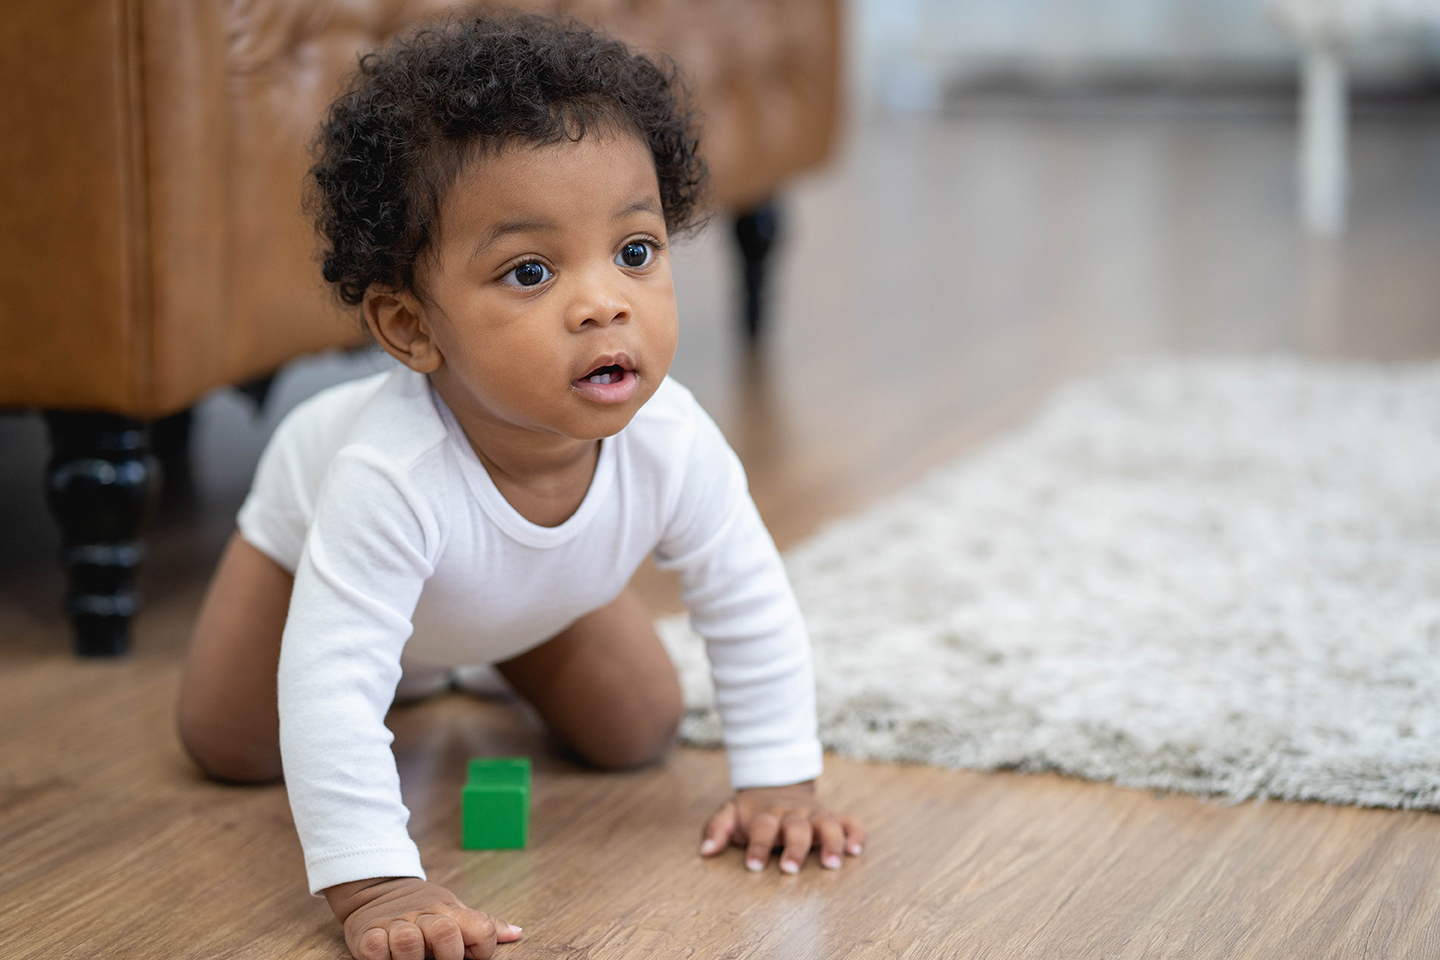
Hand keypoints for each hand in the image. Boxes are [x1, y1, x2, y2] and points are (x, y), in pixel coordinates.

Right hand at [323, 877, 521, 959]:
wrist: (377, 889)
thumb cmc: (422, 909)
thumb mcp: (453, 911)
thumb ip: (482, 925)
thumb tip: (517, 933)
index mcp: (449, 912)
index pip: (480, 927)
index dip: (483, 948)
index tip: (472, 956)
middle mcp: (424, 916)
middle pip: (445, 933)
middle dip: (447, 955)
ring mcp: (395, 924)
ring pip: (408, 943)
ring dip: (409, 957)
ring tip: (409, 959)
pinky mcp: (367, 934)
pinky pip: (375, 950)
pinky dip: (380, 957)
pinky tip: (385, 956)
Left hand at [700, 780, 865, 873]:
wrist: (777, 784)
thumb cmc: (752, 810)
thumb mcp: (730, 812)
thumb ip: (716, 828)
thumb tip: (705, 851)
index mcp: (767, 813)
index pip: (763, 827)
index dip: (758, 845)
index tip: (753, 866)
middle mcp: (794, 813)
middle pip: (797, 826)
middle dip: (795, 847)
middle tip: (789, 869)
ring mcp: (815, 814)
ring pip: (828, 823)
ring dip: (831, 842)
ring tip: (831, 864)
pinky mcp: (832, 817)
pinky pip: (850, 822)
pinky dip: (856, 833)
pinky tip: (856, 851)